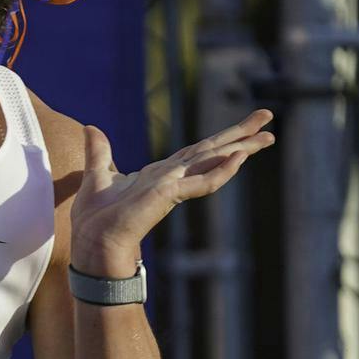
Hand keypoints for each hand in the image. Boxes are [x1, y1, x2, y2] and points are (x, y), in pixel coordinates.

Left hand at [70, 108, 275, 273]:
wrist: (93, 242)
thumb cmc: (96, 218)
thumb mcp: (97, 175)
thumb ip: (99, 151)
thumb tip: (90, 128)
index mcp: (161, 173)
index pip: (196, 150)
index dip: (219, 137)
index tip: (244, 126)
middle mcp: (173, 177)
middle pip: (212, 150)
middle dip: (241, 134)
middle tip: (268, 115)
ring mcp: (174, 186)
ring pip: (214, 161)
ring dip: (241, 148)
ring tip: (268, 135)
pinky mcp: (170, 196)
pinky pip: (203, 182)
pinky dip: (221, 170)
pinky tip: (239, 157)